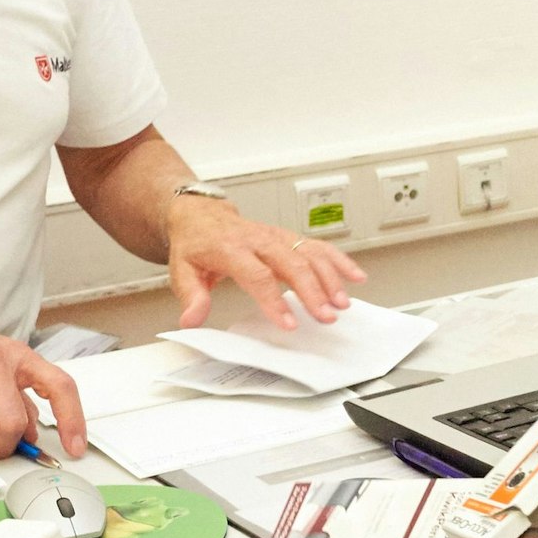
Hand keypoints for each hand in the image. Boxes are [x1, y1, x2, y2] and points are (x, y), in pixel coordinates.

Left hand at [166, 197, 366, 329]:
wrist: (201, 214)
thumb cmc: (196, 242)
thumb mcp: (182, 269)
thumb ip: (191, 295)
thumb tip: (193, 318)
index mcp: (231, 248)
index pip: (258, 275)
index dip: (275, 300)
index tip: (289, 322)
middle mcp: (260, 239)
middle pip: (293, 264)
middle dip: (313, 292)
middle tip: (325, 316)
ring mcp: (278, 237)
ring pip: (311, 254)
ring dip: (331, 279)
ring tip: (342, 303)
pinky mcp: (290, 238)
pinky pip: (319, 247)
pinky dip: (340, 261)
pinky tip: (355, 276)